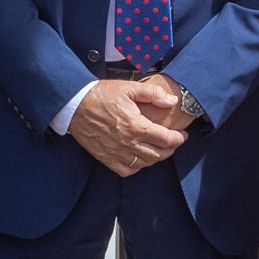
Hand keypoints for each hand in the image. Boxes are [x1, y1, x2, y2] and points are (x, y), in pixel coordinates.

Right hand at [71, 77, 188, 175]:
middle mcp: (128, 143)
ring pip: (144, 163)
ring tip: (159, 149)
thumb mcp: (129, 87)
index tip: (182, 134)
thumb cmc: (102, 94)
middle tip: (174, 142)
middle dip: (170, 149)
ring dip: (156, 158)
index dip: (179, 138)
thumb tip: (173, 101)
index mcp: (136, 126)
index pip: (166, 139)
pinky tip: (140, 159)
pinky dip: (136, 167)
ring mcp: (116, 152)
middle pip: (158, 155)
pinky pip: (126, 170)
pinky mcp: (105, 157)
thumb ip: (154, 93)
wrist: (75, 104)